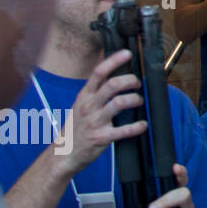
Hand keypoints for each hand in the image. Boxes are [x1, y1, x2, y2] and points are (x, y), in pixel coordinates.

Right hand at [53, 49, 146, 177]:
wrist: (63, 154)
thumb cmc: (76, 126)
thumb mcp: (81, 104)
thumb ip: (95, 91)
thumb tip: (116, 75)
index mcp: (84, 96)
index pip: (98, 72)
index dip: (114, 60)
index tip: (127, 53)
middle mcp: (88, 106)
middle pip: (112, 85)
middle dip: (130, 80)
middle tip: (137, 83)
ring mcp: (94, 122)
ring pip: (119, 103)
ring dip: (134, 99)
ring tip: (138, 101)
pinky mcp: (101, 138)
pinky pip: (124, 130)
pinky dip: (137, 126)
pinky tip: (143, 125)